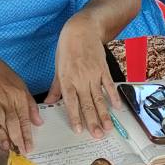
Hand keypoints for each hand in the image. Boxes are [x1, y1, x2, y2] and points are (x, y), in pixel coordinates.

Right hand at [0, 53, 41, 152]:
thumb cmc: (4, 74)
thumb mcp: (22, 86)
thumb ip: (30, 105)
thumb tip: (38, 122)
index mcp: (20, 96)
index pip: (25, 118)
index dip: (27, 134)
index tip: (30, 146)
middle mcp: (9, 100)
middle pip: (14, 123)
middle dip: (18, 138)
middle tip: (22, 152)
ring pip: (2, 122)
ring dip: (5, 136)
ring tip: (8, 148)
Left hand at [45, 14, 113, 137]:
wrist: (81, 29)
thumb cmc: (67, 48)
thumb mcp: (58, 67)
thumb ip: (55, 87)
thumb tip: (48, 103)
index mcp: (67, 80)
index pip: (71, 103)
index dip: (75, 117)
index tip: (79, 130)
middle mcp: (80, 79)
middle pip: (87, 104)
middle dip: (93, 121)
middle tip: (98, 136)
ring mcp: (93, 74)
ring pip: (99, 98)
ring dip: (104, 114)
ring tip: (108, 127)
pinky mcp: (103, 69)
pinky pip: (109, 85)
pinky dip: (113, 96)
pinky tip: (117, 107)